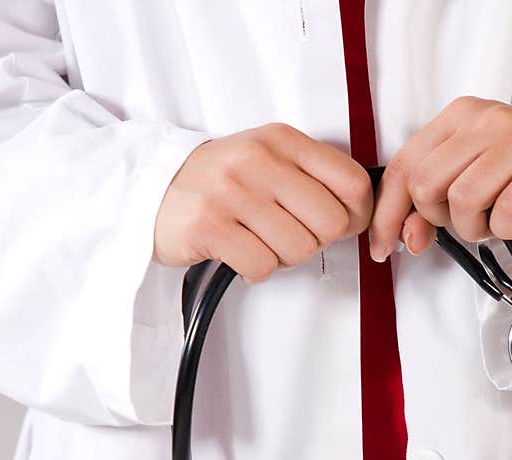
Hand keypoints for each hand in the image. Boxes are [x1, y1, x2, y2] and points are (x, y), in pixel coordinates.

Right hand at [154, 123, 371, 282]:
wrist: (149, 187)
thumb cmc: (220, 180)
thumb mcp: (270, 159)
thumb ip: (315, 178)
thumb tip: (362, 216)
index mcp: (282, 140)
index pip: (353, 183)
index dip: (356, 216)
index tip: (340, 225)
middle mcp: (258, 159)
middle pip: (331, 223)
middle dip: (316, 240)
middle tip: (290, 234)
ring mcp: (231, 191)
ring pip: (299, 249)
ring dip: (283, 256)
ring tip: (258, 239)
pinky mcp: (208, 226)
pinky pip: (263, 266)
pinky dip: (255, 269)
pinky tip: (239, 250)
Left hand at [369, 96, 511, 260]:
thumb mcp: (468, 175)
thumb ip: (430, 203)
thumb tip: (403, 238)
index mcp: (458, 116)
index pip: (403, 166)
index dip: (388, 214)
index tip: (383, 246)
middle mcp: (486, 120)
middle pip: (427, 184)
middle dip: (438, 218)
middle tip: (462, 222)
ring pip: (463, 200)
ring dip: (473, 228)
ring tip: (491, 222)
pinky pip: (506, 213)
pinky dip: (505, 231)